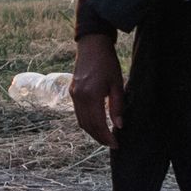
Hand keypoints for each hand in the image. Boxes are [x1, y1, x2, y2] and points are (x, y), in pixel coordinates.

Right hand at [71, 33, 126, 147]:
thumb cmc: (107, 62)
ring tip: (105, 137)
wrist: (91, 45)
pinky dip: (87, 122)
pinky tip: (97, 124)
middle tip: (111, 144)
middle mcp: (79, 97)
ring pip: (81, 121)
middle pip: (87, 125)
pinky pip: (78, 113)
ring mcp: (73, 95)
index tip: (116, 144)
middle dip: (99, 138)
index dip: (106, 137)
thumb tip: (119, 125)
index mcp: (90, 95)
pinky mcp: (72, 92)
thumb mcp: (117, 84)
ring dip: (92, 132)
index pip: (97, 124)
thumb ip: (117, 106)